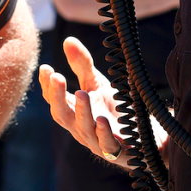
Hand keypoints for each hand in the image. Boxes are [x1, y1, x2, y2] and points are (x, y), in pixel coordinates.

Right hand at [38, 37, 165, 168]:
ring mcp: (96, 140)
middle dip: (57, 96)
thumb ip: (82, 65)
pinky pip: (107, 144)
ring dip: (81, 111)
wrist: (144, 134)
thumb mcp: (97, 84)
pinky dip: (103, 133)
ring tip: (81, 93)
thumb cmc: (114, 109)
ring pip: (83, 129)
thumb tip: (68, 40)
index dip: (48, 85)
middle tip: (56, 77)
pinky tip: (102, 120)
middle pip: (62, 115)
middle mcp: (80, 127)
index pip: (54, 99)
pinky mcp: (116, 150)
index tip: (46, 68)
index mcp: (73, 111)